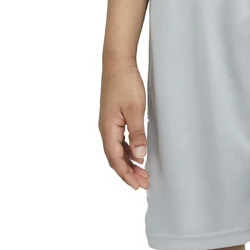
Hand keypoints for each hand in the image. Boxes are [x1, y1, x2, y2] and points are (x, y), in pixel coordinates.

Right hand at [99, 60, 149, 189]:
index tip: (138, 186)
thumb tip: (139, 156)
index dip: (126, 174)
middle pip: (115, 158)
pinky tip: (138, 155)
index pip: (115, 159)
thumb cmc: (125, 84)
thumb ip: (137, 133)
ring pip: (117, 150)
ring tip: (143, 174)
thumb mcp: (135, 110)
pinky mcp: (114, 119)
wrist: (117, 63)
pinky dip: (129, 151)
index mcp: (107, 129)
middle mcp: (105, 129)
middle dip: (128, 173)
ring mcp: (109, 124)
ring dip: (130, 163)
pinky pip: (120, 141)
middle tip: (144, 184)